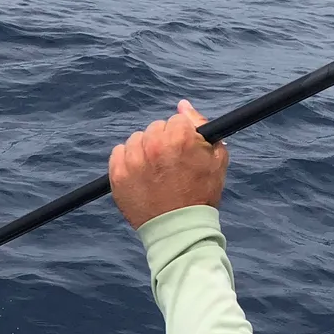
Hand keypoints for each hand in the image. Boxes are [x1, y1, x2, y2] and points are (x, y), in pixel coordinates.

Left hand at [109, 100, 229, 229]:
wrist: (180, 228)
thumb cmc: (202, 194)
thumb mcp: (216, 158)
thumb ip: (202, 126)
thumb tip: (182, 105)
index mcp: (180, 137)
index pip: (177, 120)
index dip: (183, 136)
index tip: (184, 152)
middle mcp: (154, 145)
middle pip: (156, 128)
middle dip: (163, 141)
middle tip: (170, 164)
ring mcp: (134, 160)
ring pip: (136, 139)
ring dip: (145, 150)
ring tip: (155, 171)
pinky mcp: (118, 175)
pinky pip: (118, 153)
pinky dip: (128, 160)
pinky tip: (140, 174)